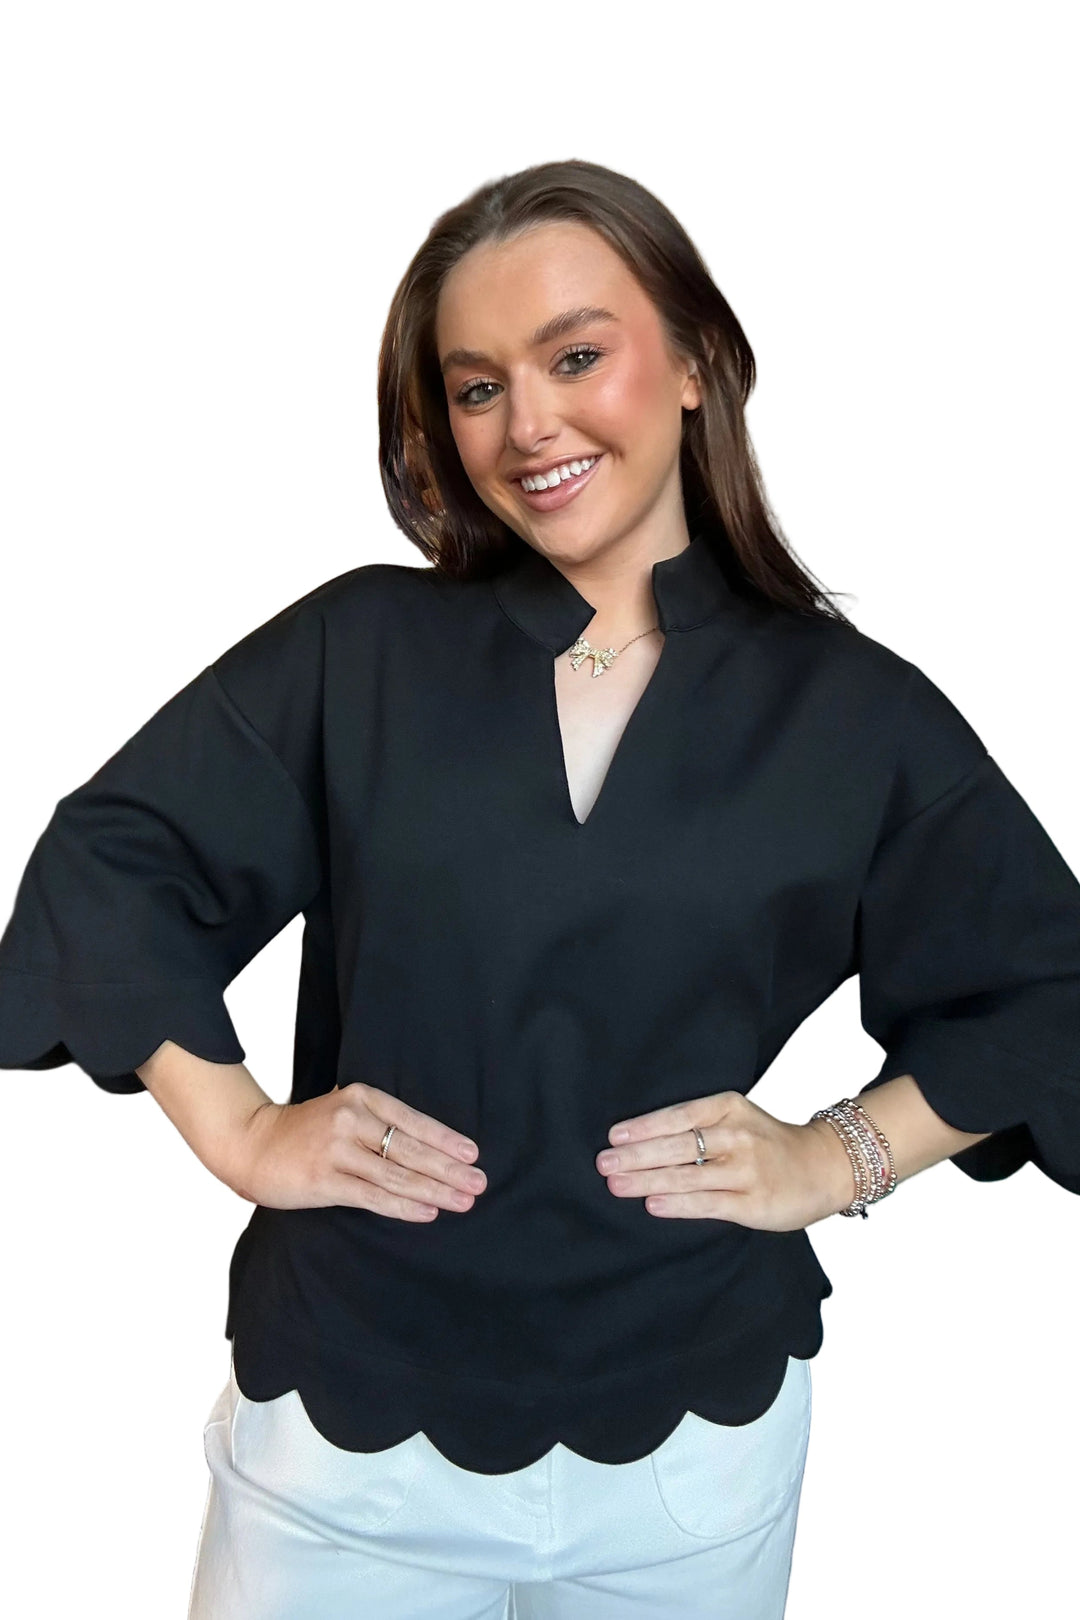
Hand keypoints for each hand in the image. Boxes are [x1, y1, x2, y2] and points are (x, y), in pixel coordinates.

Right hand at [226, 1081, 486, 1219]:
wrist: (253, 1144)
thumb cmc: (305, 1130)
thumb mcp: (343, 1109)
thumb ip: (378, 1120)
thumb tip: (430, 1144)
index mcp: (361, 1097)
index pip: (413, 1120)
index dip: (445, 1139)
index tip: (472, 1154)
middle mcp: (351, 1120)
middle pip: (410, 1149)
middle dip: (449, 1169)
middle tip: (479, 1182)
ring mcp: (336, 1151)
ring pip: (396, 1175)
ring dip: (434, 1191)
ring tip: (463, 1201)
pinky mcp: (324, 1180)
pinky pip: (372, 1197)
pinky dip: (403, 1207)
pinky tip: (428, 1212)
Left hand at [595, 1090, 854, 1230]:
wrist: (822, 1166)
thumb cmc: (768, 1142)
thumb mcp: (737, 1118)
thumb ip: (698, 1125)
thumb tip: (640, 1140)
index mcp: (729, 1108)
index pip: (679, 1115)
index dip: (644, 1126)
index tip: (613, 1137)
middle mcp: (738, 1136)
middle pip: (678, 1145)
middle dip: (636, 1155)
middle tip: (602, 1163)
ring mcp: (747, 1170)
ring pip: (687, 1175)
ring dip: (647, 1181)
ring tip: (616, 1184)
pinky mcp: (753, 1203)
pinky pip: (707, 1203)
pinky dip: (678, 1204)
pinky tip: (653, 1205)